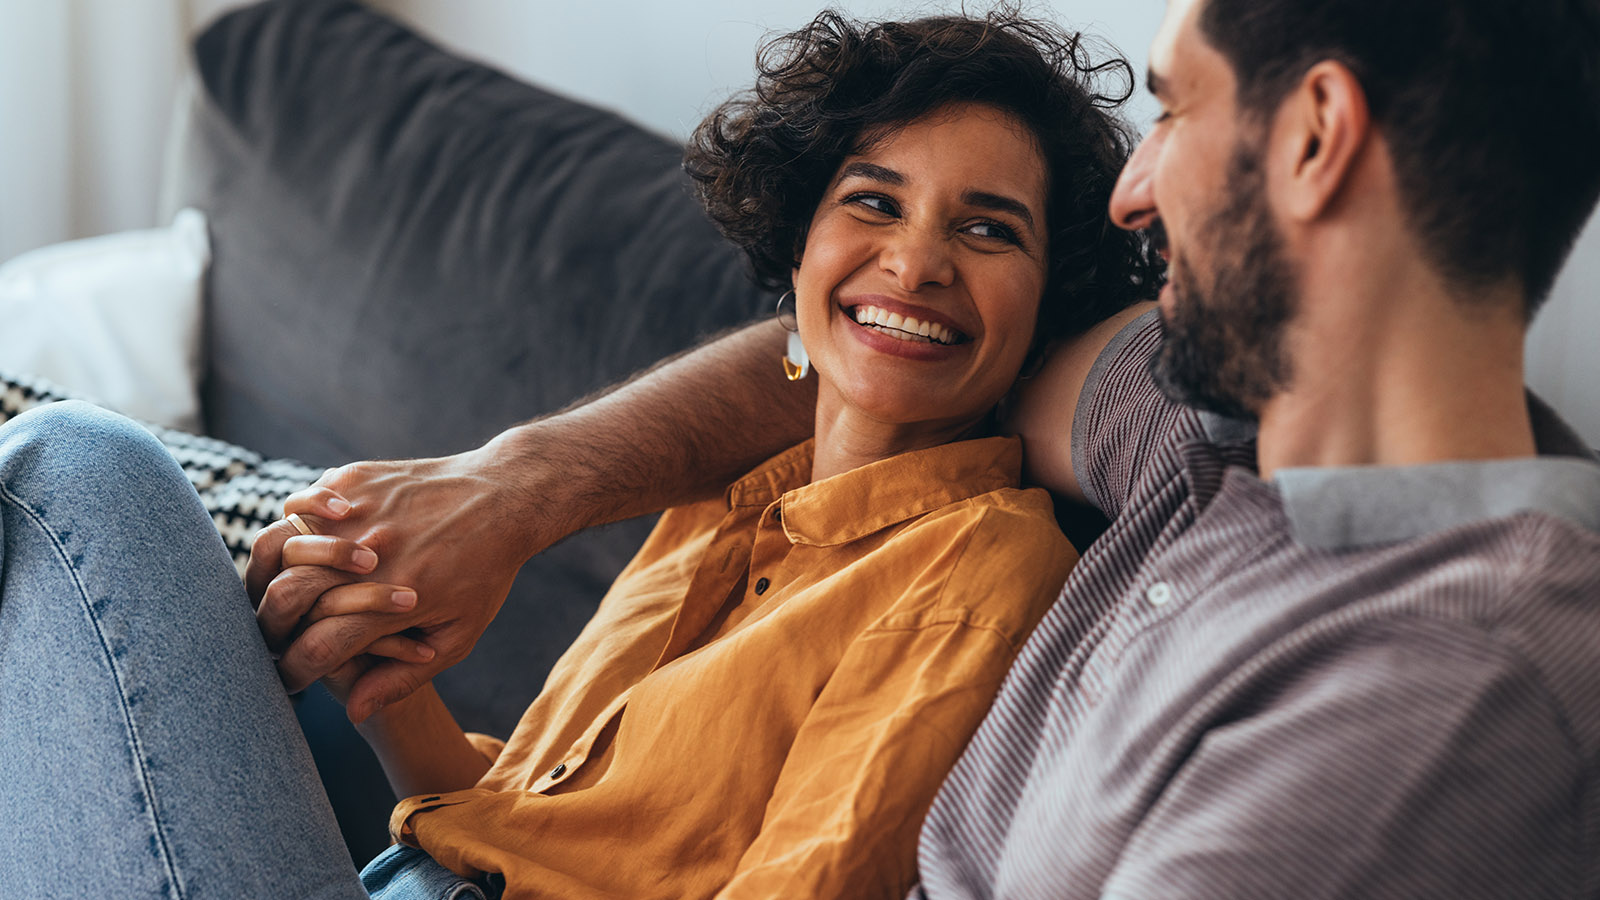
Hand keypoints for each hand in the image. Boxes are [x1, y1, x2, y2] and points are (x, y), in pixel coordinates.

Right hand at [247, 436, 551, 721]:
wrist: (505, 498)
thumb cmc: (486, 573)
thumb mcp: (459, 635)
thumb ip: (403, 678)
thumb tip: (353, 712)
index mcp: (396, 601)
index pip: (317, 648)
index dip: (293, 672)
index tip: (289, 679)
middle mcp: (371, 556)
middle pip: (285, 596)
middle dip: (268, 626)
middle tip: (270, 636)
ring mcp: (360, 512)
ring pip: (279, 543)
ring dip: (267, 573)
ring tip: (274, 589)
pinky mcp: (355, 479)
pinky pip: (300, 503)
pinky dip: (292, 524)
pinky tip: (303, 537)